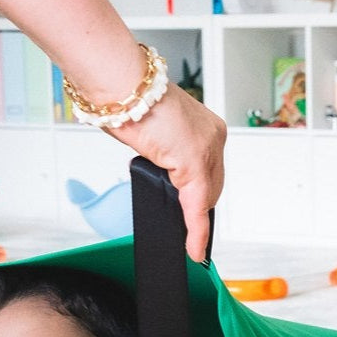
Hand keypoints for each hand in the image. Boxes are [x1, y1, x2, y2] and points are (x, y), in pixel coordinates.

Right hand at [116, 87, 226, 261]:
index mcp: (205, 125)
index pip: (211, 169)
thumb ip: (166, 153)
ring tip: (188, 239)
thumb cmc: (127, 100)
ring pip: (206, 197)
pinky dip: (196, 231)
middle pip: (213, 185)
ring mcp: (207, 149)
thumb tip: (163, 172)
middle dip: (200, 209)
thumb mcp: (154, 131)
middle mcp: (212, 135)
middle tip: (191, 232)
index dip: (203, 193)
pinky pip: (196, 207)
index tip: (199, 211)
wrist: (123, 88)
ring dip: (195, 219)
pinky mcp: (194, 163)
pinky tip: (194, 249)